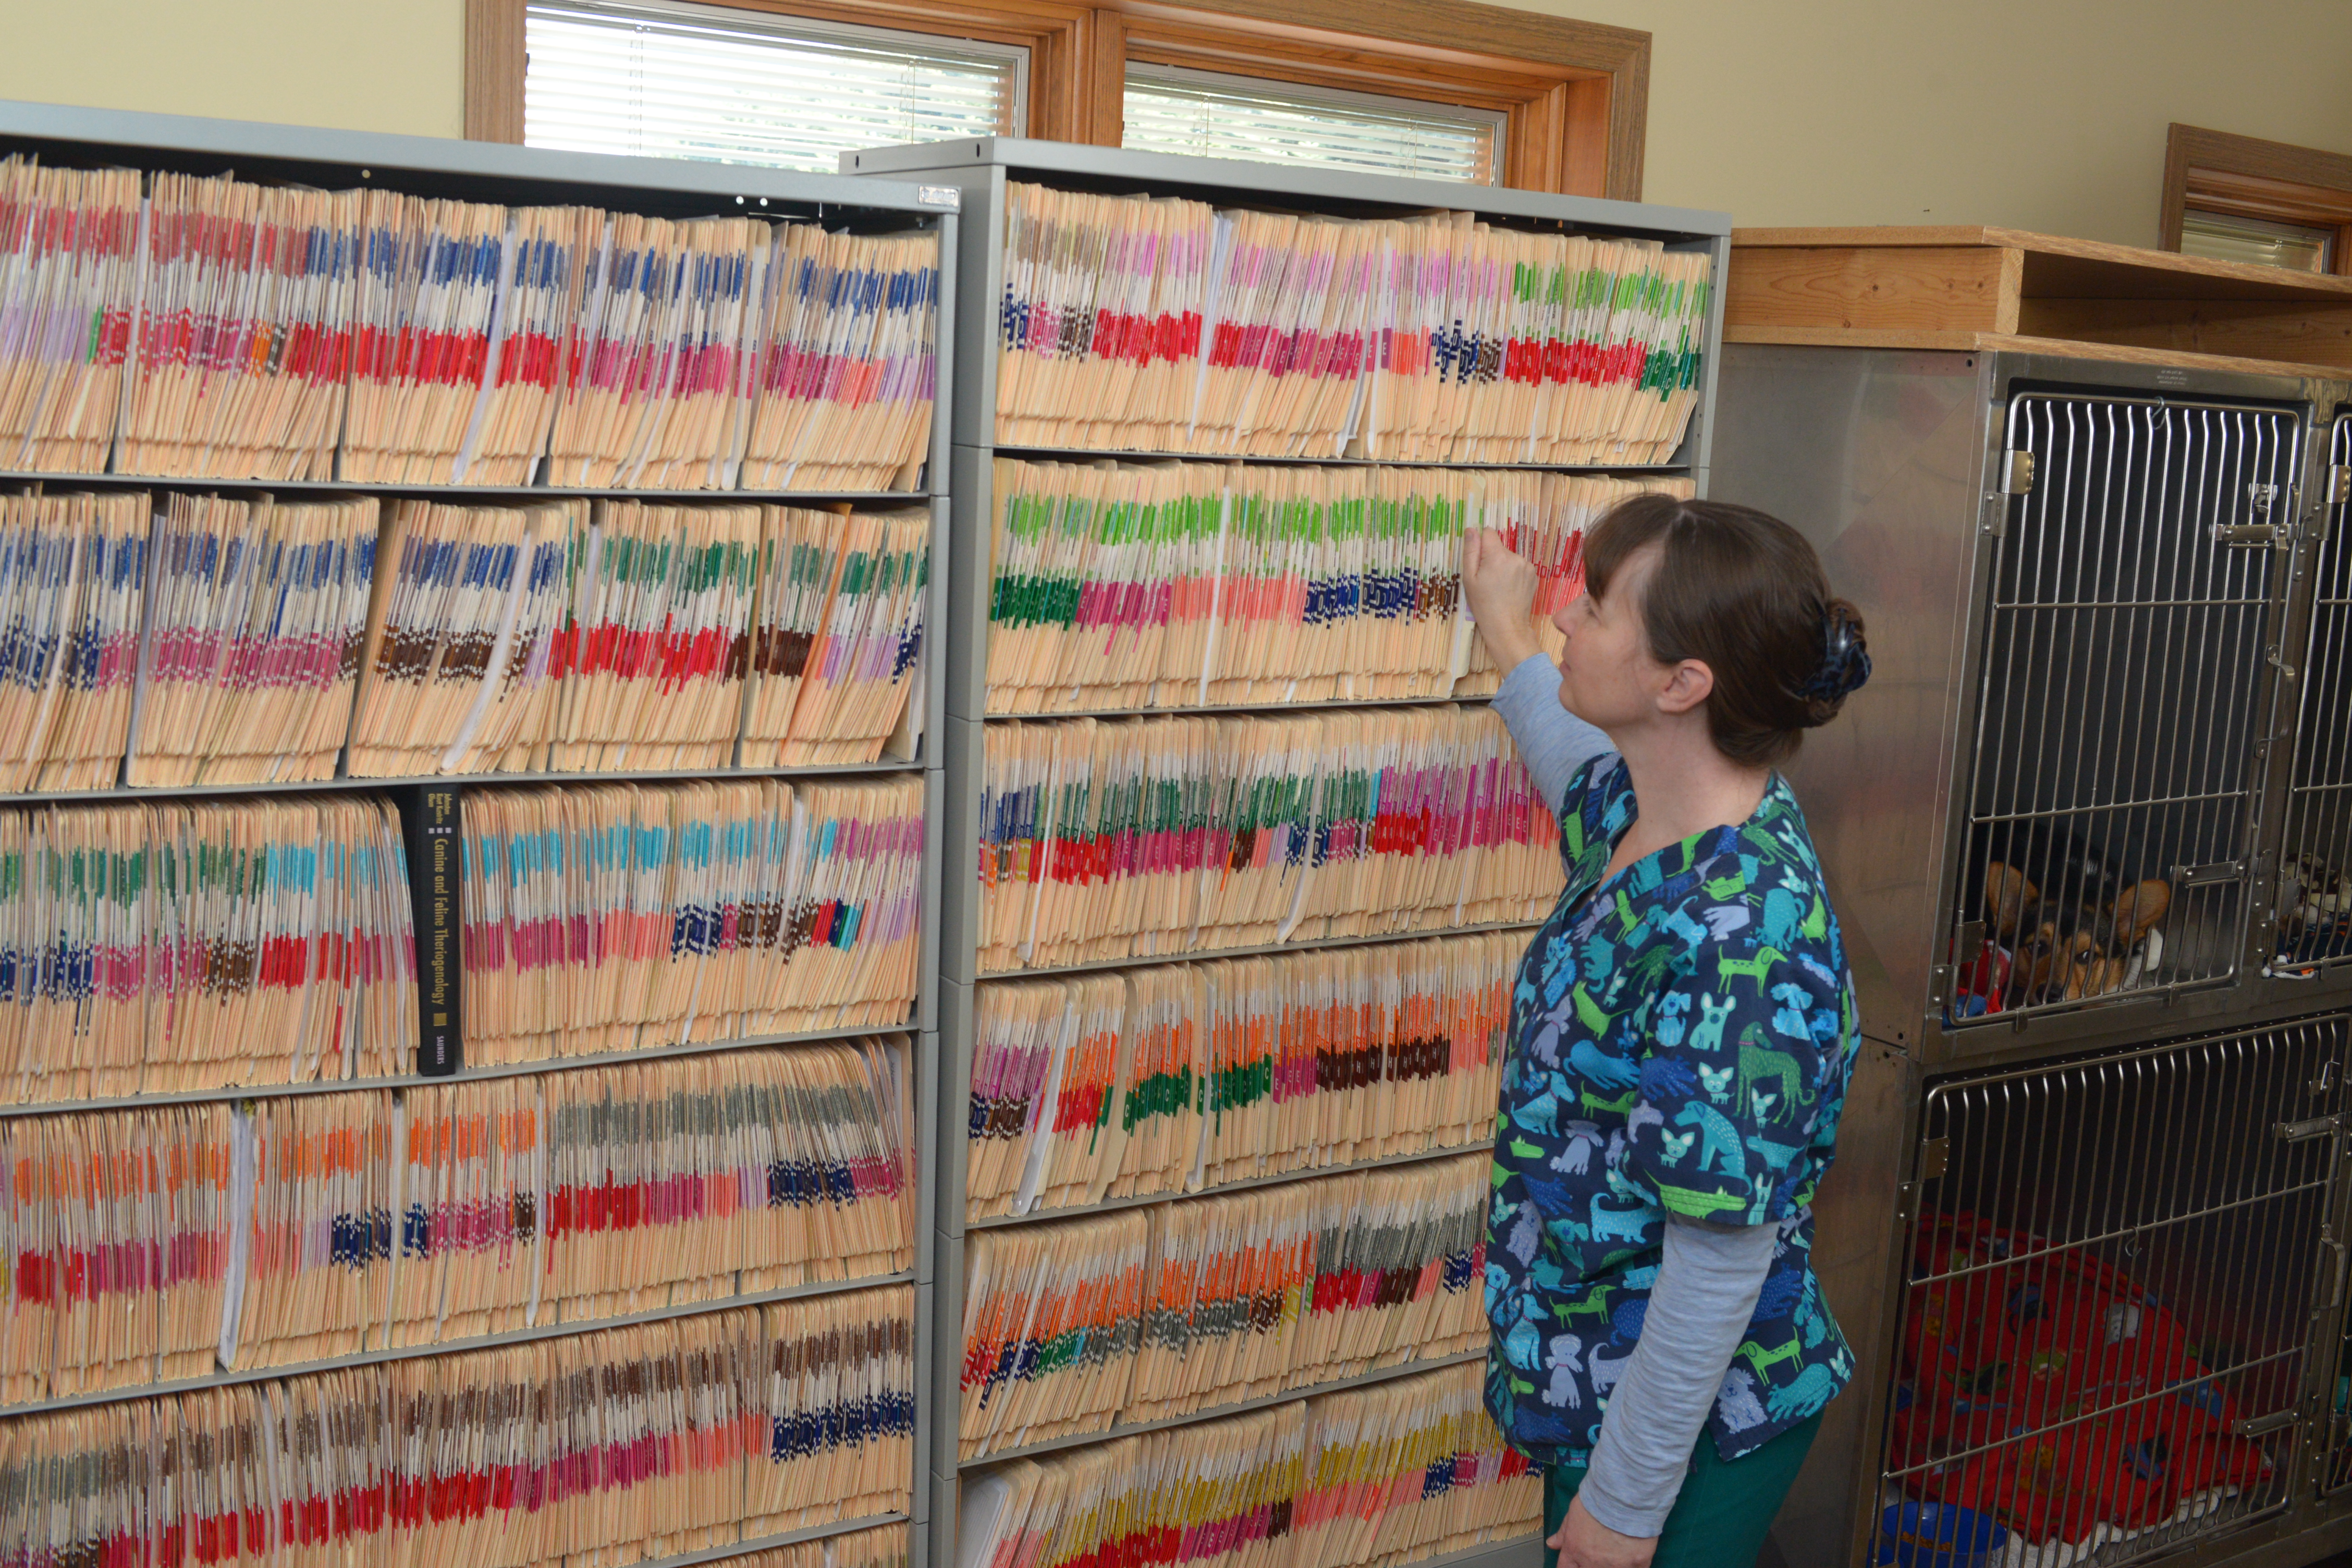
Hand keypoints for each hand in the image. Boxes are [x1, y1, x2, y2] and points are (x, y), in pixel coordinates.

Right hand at [1461, 528, 1541, 673]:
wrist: (1507, 626)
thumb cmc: (1484, 604)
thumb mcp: (1469, 578)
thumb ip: (1471, 551)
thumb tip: (1471, 530)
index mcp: (1497, 556)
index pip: (1489, 532)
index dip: (1480, 544)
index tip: (1479, 559)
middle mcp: (1515, 557)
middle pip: (1499, 547)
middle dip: (1492, 557)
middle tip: (1487, 579)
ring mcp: (1527, 566)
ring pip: (1509, 557)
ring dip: (1503, 566)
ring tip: (1499, 586)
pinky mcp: (1533, 575)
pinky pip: (1519, 566)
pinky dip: (1513, 574)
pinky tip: (1509, 589)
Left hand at [1548, 1496, 1656, 1567]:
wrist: (1623, 1497)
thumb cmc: (1595, 1501)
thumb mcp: (1573, 1513)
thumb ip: (1563, 1532)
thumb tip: (1551, 1544)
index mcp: (1574, 1551)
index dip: (1571, 1567)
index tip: (1577, 1562)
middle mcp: (1592, 1564)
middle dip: (1591, 1565)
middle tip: (1599, 1553)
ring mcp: (1615, 1567)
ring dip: (1612, 1565)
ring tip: (1616, 1551)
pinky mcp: (1638, 1565)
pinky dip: (1633, 1564)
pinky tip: (1635, 1554)